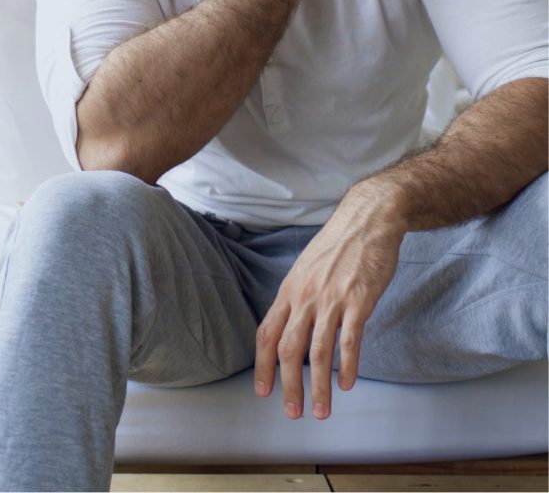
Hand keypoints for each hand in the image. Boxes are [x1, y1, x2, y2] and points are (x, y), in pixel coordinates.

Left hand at [254, 184, 404, 419]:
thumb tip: (293, 327)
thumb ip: (299, 297)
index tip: (263, 391)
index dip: (263, 365)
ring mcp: (331, 299)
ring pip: (318, 351)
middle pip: (288, 349)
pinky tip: (346, 384)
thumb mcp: (307, 268)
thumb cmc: (338, 245)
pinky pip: (349, 340)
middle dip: (288, 385)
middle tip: (292, 412)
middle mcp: (305, 296)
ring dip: (318, 386)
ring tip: (321, 410)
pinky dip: (347, 366)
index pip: (266, 333)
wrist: (368, 219)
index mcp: (289, 289)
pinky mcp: (358, 300)